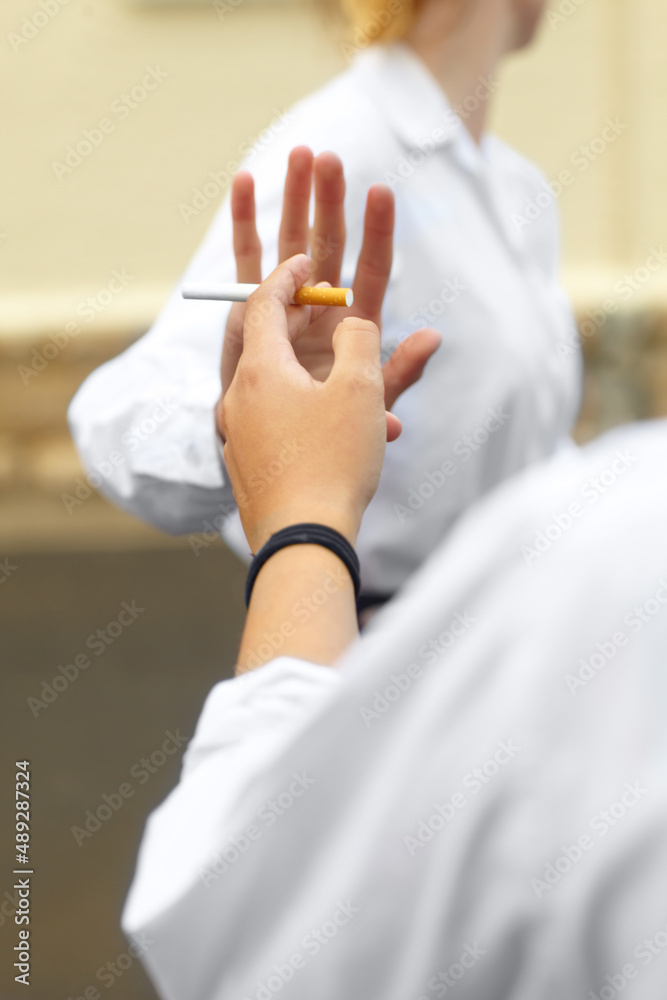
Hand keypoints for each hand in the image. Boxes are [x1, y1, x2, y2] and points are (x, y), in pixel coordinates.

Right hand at [217, 146, 440, 441]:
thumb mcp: (369, 405)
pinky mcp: (247, 311)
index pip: (371, 270)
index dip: (377, 232)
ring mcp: (283, 305)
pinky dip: (245, 222)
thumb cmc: (328, 432)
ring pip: (290, 242)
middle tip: (329, 157)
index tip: (381, 191)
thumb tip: (433, 337)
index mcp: (352, 325)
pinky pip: (246, 261)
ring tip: (298, 154)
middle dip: (329, 201)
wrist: (277, 451)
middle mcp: (320, 307)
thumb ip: (398, 374)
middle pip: (328, 245)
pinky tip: (243, 182)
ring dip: (293, 199)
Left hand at [218, 256, 437, 554]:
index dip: (287, 277)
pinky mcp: (244, 467)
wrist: (301, 542)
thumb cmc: (332, 462)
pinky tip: (323, 433)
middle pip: (262, 345)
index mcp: (260, 370)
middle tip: (322, 313)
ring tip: (334, 381)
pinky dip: (292, 411)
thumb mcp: (361, 391)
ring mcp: (236, 435)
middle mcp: (237, 398)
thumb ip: (361, 342)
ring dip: (298, 374)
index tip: (306, 265)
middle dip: (293, 324)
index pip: (263, 302)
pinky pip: (268, 424)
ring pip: (267, 388)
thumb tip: (354, 321)